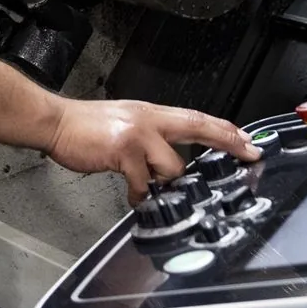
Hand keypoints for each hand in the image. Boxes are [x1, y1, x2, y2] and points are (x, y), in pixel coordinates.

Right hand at [44, 98, 256, 202]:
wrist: (57, 122)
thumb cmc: (86, 126)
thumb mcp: (125, 122)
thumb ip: (151, 137)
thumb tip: (171, 163)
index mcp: (151, 113)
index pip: (195, 117)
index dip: (223, 129)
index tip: (246, 139)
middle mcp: (149, 120)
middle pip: (198, 126)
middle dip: (227, 140)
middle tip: (249, 152)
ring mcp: (138, 134)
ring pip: (172, 167)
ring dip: (164, 183)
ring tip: (146, 185)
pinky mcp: (124, 151)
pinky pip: (145, 183)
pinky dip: (140, 195)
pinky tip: (131, 195)